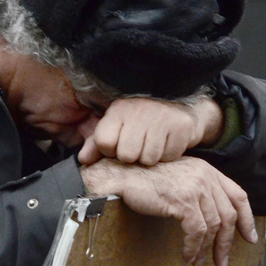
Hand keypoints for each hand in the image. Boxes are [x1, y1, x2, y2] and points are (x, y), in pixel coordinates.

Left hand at [78, 96, 224, 166]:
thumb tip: (84, 159)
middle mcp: (139, 110)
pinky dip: (168, 155)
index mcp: (118, 109)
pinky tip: (166, 142)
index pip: (104, 142)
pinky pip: (169, 157)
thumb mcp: (116, 126)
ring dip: (150, 157)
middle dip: (132, 156)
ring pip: (148, 159)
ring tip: (153, 143)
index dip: (110, 150)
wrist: (180, 106)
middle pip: (127, 155)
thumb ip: (96, 143)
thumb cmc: (141, 120)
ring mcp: (161, 117)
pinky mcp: (181, 126)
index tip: (119, 144)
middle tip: (139, 146)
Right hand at [80, 156, 255, 265]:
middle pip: (228, 214)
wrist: (122, 174)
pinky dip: (194, 248)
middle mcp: (205, 176)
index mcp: (207, 170)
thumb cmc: (144, 178)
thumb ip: (196, 190)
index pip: (238, 195)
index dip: (246, 219)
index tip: (250, 237)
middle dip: (227, 242)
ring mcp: (195, 187)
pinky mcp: (184, 200)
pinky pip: (197, 232)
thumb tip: (211, 217)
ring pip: (213, 226)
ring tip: (198, 261)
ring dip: (207, 249)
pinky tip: (187, 256)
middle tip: (222, 261)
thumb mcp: (178, 178)